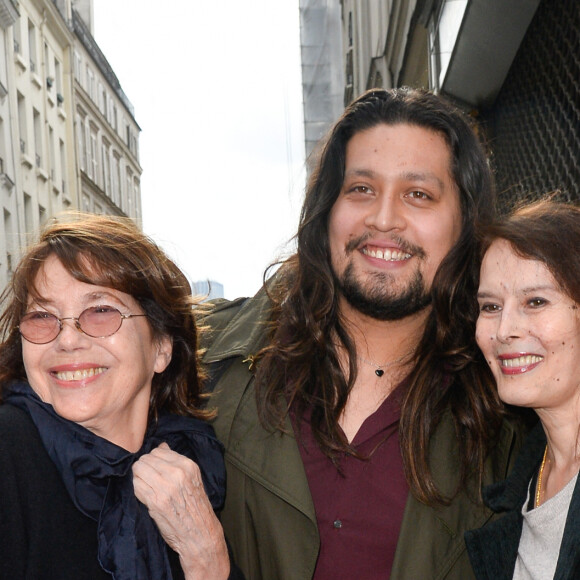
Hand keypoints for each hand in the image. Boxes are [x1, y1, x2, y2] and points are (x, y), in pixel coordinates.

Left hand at [132, 443, 229, 579]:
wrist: (200, 534)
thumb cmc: (196, 506)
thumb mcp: (192, 478)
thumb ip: (176, 462)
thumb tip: (161, 446)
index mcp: (188, 465)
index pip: (159, 450)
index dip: (153, 459)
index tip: (154, 469)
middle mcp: (177, 473)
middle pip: (146, 459)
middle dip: (144, 467)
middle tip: (148, 479)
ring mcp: (166, 487)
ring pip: (139, 470)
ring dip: (139, 478)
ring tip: (147, 487)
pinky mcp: (156, 502)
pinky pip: (137, 486)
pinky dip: (138, 490)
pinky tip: (146, 496)